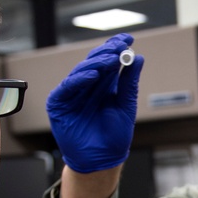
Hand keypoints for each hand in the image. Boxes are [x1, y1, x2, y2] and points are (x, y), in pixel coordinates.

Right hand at [46, 34, 143, 172]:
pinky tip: (93, 75)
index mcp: (103, 85)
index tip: (128, 38)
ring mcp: (72, 94)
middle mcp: (86, 86)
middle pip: (94, 62)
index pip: (108, 61)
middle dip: (107, 52)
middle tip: (120, 45)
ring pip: (81, 72)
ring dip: (96, 63)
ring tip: (111, 59)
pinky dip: (80, 80)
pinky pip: (68, 87)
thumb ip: (129, 83)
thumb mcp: (126, 106)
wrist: (102, 159)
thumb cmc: (114, 135)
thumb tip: (138, 58)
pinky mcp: (58, 103)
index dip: (116, 48)